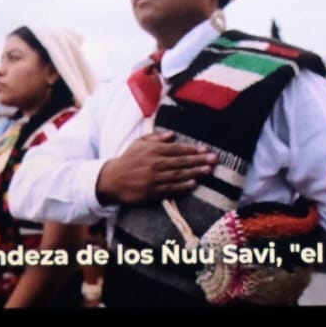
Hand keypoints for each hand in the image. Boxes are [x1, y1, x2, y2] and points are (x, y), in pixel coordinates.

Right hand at [96, 131, 217, 204]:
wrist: (111, 179)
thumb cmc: (127, 160)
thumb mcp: (138, 143)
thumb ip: (155, 138)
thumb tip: (172, 135)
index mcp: (153, 150)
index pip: (177, 149)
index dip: (192, 149)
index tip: (205, 149)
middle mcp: (155, 163)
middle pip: (182, 161)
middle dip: (199, 160)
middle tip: (214, 159)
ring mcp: (154, 178)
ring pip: (179, 174)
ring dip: (195, 172)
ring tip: (208, 170)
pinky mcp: (152, 191)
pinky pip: (171, 188)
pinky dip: (183, 186)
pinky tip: (193, 183)